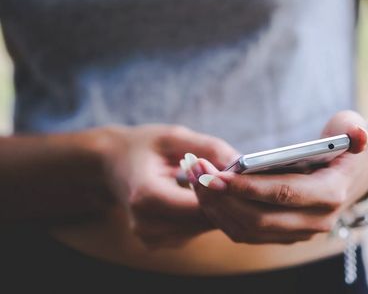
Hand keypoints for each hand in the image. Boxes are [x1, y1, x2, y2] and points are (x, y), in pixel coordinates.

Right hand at [100, 125, 238, 247]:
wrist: (110, 164)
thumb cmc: (143, 146)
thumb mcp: (174, 136)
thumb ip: (209, 148)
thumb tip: (244, 163)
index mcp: (146, 196)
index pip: (200, 204)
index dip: (225, 191)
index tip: (245, 176)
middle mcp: (145, 224)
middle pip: (204, 219)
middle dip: (227, 200)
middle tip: (245, 180)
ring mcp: (151, 238)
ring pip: (203, 228)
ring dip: (219, 208)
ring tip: (226, 184)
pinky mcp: (158, 243)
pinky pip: (195, 231)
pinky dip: (206, 214)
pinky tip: (208, 196)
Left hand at [190, 111, 367, 244]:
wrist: (356, 174)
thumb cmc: (346, 145)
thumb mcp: (353, 127)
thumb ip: (353, 129)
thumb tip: (356, 134)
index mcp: (331, 194)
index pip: (283, 195)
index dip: (247, 187)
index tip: (215, 175)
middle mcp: (316, 221)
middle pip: (259, 219)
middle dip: (222, 198)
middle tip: (195, 173)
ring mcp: (300, 232)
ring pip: (248, 231)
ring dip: (216, 208)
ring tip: (194, 180)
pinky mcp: (284, 235)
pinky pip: (247, 233)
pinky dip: (223, 216)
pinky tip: (206, 193)